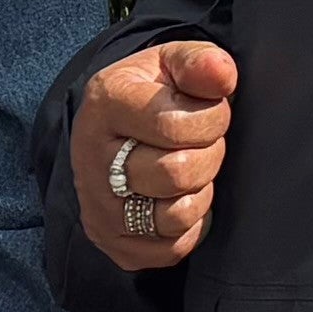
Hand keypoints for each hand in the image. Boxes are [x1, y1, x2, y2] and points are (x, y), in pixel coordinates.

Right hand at [70, 38, 236, 266]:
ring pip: (176, 216)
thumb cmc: (152, 95)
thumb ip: (199, 62)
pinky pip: (172, 249)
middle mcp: (90, 159)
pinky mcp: (112, 243)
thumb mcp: (171, 64)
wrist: (114, 133)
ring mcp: (98, 207)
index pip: (175, 125)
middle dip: (208, 156)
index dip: (211, 119)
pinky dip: (189, 227)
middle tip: (200, 143)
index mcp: (105, 104)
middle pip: (177, 173)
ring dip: (200, 192)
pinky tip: (178, 198)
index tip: (208, 111)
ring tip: (190, 169)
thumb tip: (222, 74)